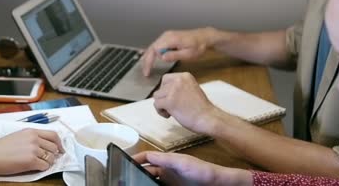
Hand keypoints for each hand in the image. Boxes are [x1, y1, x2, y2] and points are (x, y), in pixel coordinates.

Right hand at [0, 128, 64, 174]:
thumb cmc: (0, 148)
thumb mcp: (18, 136)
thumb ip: (32, 138)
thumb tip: (44, 146)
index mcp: (31, 131)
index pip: (53, 135)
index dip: (59, 143)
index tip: (60, 149)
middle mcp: (34, 138)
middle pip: (54, 147)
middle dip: (54, 155)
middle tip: (50, 159)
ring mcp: (33, 149)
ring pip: (51, 158)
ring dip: (48, 162)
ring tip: (40, 164)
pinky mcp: (31, 160)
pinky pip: (45, 166)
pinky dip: (43, 168)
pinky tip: (36, 167)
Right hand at [133, 151, 252, 185]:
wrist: (216, 182)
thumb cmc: (201, 170)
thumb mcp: (181, 162)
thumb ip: (164, 159)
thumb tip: (146, 156)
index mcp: (166, 160)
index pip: (145, 158)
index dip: (134, 159)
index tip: (122, 164)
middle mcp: (165, 169)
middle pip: (145, 170)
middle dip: (135, 173)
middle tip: (124, 178)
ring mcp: (169, 180)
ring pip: (151, 180)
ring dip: (142, 181)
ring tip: (133, 183)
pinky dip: (151, 185)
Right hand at [142, 28, 213, 75]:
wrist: (204, 37)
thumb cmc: (199, 46)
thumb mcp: (188, 53)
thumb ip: (174, 55)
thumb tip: (162, 58)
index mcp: (170, 39)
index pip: (154, 50)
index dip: (149, 62)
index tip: (148, 72)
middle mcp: (166, 35)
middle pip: (151, 48)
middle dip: (146, 61)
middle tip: (145, 72)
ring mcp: (166, 35)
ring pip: (152, 47)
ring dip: (148, 57)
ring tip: (147, 68)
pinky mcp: (167, 37)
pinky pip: (157, 45)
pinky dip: (153, 53)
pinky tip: (152, 61)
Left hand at [152, 73, 220, 133]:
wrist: (208, 119)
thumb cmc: (200, 108)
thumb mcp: (191, 89)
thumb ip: (178, 87)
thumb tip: (162, 91)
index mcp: (185, 76)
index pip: (165, 79)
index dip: (166, 90)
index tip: (173, 98)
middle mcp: (179, 80)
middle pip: (160, 88)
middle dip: (164, 98)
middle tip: (173, 107)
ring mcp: (174, 90)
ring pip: (156, 96)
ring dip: (162, 105)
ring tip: (172, 112)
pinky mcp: (169, 102)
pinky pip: (156, 104)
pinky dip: (160, 112)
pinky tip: (169, 115)